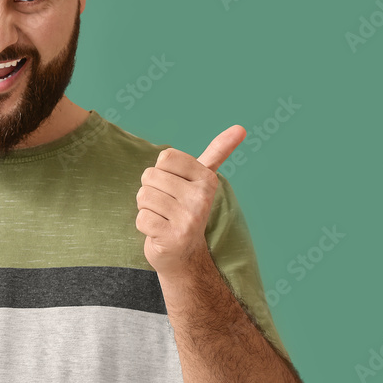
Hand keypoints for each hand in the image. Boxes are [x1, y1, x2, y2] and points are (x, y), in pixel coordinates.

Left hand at [135, 125, 245, 273]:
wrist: (185, 255)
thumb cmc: (186, 209)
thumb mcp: (203, 179)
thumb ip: (218, 152)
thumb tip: (241, 128)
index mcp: (207, 179)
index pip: (165, 157)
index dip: (162, 172)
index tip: (174, 187)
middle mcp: (202, 198)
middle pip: (150, 176)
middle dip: (151, 191)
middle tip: (167, 206)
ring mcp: (189, 218)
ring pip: (143, 196)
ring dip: (146, 208)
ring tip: (163, 218)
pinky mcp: (174, 237)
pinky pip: (141, 218)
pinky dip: (144, 226)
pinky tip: (159, 232)